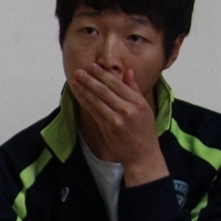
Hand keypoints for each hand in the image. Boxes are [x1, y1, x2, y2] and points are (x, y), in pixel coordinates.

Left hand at [68, 66, 168, 185]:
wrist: (143, 154)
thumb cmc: (145, 130)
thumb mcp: (145, 108)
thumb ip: (135, 89)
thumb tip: (128, 71)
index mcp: (138, 102)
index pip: (117, 84)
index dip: (103, 74)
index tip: (93, 66)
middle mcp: (128, 109)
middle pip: (105, 90)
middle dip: (90, 79)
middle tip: (79, 71)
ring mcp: (117, 120)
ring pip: (97, 100)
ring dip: (84, 89)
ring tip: (75, 80)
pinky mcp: (108, 129)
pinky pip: (94, 112)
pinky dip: (85, 102)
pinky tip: (79, 95)